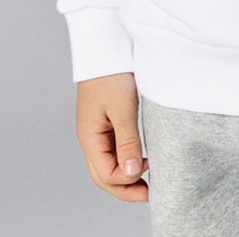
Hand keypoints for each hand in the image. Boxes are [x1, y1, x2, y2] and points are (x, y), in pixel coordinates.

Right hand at [75, 72, 149, 201]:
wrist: (105, 45)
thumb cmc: (111, 73)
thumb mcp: (122, 109)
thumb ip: (127, 142)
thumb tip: (130, 174)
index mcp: (89, 137)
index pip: (104, 175)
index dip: (126, 183)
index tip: (150, 176)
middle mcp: (90, 137)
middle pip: (103, 175)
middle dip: (125, 188)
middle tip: (150, 194)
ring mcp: (97, 129)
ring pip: (108, 163)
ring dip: (126, 175)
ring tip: (147, 180)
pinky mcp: (106, 120)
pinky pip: (113, 149)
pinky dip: (126, 159)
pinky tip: (140, 158)